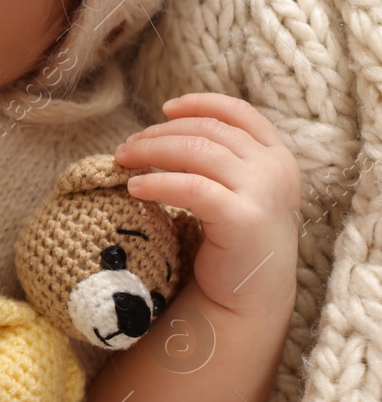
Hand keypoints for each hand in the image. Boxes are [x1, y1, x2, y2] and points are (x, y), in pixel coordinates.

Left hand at [112, 92, 300, 323]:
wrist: (250, 297)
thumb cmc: (234, 242)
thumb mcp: (238, 191)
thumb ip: (221, 161)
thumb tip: (165, 132)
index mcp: (278, 157)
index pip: (240, 113)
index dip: (201, 104)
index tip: (166, 108)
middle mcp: (275, 169)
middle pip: (208, 131)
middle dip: (160, 133)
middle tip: (127, 145)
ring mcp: (262, 192)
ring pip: (196, 151)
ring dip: (152, 151)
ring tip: (123, 160)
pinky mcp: (241, 218)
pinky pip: (190, 187)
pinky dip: (157, 183)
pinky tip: (135, 188)